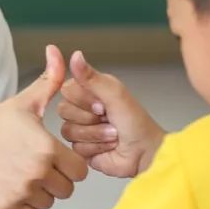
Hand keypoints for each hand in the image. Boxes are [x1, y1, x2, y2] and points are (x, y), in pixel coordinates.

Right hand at [0, 45, 87, 208]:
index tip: (53, 156)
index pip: (80, 170)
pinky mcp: (7, 207)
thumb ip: (49, 80)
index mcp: (47, 147)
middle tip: (36, 166)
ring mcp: (22, 192)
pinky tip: (12, 187)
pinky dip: (25, 207)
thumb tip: (59, 51)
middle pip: (67, 189)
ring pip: (50, 203)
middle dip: (56, 180)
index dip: (69, 164)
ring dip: (41, 193)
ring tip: (22, 175)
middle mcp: (38, 172)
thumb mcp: (22, 102)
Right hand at [58, 51, 166, 177]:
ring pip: (69, 130)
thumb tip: (75, 55)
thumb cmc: (136, 123)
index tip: (102, 104)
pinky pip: (75, 147)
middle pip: (64, 110)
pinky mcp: (82, 148)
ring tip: (113, 135)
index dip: (82, 99)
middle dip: (90, 118)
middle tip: (108, 118)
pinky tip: (109, 146)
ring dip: (96, 134)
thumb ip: (91, 77)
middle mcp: (84, 108)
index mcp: (91, 90)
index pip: (67, 90)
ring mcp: (82, 128)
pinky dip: (96, 147)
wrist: (145, 153)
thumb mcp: (115, 94)